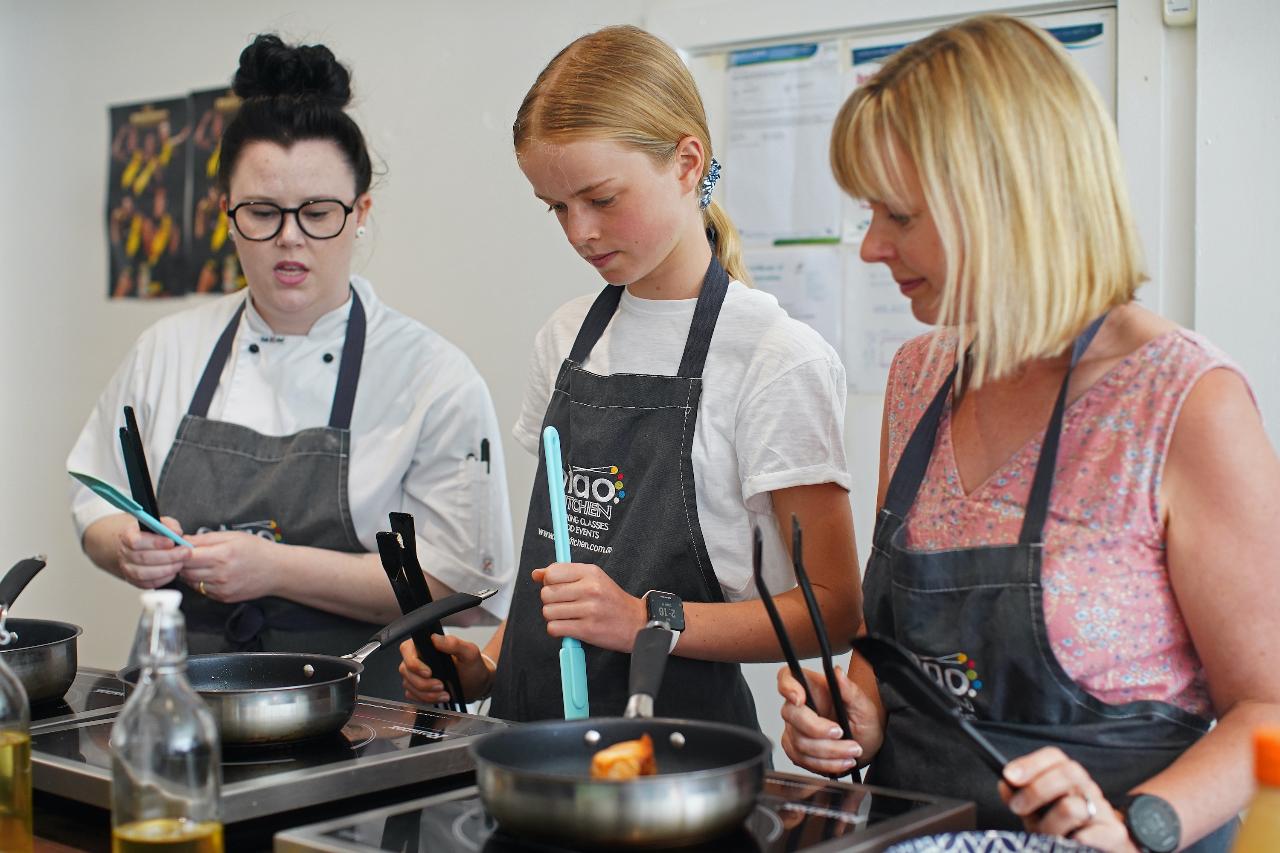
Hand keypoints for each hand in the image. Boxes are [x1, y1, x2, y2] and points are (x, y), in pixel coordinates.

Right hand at [116, 516, 188, 588]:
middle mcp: (124, 552)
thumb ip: (170, 526)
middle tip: (185, 553)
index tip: (172, 542)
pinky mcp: (133, 580)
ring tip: (181, 563)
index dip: (155, 542)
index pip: (136, 541)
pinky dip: (162, 579)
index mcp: (127, 535)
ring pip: (144, 573)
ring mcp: (127, 568)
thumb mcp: (161, 523)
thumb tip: (176, 533)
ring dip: (167, 569)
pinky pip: (147, 583)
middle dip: (168, 556)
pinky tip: (173, 572)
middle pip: (143, 558)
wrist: (139, 545)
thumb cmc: (152, 533)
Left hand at [179, 530, 276, 602]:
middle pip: (185, 570)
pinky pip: (202, 590)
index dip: (180, 551)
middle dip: (183, 562)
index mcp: (222, 555)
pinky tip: (212, 574)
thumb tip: (183, 540)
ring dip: (191, 573)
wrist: (277, 571)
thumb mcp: (233, 536)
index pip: (186, 556)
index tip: (181, 547)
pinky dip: (201, 582)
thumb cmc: (257, 550)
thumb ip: (206, 538)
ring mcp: (221, 588)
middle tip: (190, 555)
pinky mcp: (223, 597)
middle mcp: (220, 574)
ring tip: (202, 564)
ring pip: (191, 581)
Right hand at [398, 634, 493, 703]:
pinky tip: (440, 697)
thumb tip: (435, 638)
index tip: (429, 672)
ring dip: (426, 693)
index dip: (414, 663)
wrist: (476, 684)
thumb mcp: (469, 653)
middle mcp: (417, 658)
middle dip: (423, 683)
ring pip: (408, 685)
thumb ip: (454, 643)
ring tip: (444, 693)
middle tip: (441, 685)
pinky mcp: (417, 688)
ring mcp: (415, 674)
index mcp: (426, 645)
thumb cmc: (472, 666)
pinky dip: (426, 699)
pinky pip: (412, 695)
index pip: (406, 649)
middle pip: (406, 671)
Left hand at [533, 563, 644, 652]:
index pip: (552, 573)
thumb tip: (536, 573)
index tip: (557, 587)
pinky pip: (554, 628)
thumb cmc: (612, 600)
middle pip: (547, 593)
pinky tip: (569, 627)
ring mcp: (589, 609)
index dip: (549, 582)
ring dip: (554, 617)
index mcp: (591, 572)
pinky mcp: (587, 629)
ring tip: (568, 616)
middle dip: (550, 601)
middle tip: (564, 604)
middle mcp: (590, 589)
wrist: (636, 622)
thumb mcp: (593, 579)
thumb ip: (564, 574)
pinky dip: (557, 629)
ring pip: (548, 612)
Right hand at [778, 665, 880, 775]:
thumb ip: (850, 690)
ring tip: (851, 751)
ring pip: (799, 741)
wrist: (867, 748)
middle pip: (792, 714)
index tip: (799, 699)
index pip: (788, 677)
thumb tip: (837, 673)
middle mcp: (801, 706)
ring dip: (829, 751)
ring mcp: (796, 728)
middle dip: (817, 729)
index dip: (787, 686)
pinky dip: (824, 764)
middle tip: (841, 733)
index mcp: (814, 687)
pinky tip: (841, 761)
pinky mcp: (796, 749)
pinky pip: (802, 759)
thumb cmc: (865, 723)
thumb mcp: (865, 706)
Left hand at [1000, 747, 1136, 851]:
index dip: (1030, 763)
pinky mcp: (1114, 833)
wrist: (1104, 850)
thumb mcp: (1038, 812)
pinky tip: (1068, 844)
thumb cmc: (1064, 829)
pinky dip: (1074, 841)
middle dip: (1037, 790)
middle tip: (1018, 808)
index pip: (1054, 757)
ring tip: (1046, 837)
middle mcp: (1087, 788)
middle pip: (1068, 773)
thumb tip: (1005, 785)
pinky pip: (1089, 835)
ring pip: (1072, 807)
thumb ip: (1021, 798)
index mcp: (1069, 778)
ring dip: (1050, 826)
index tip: (1009, 775)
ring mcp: (1103, 810)